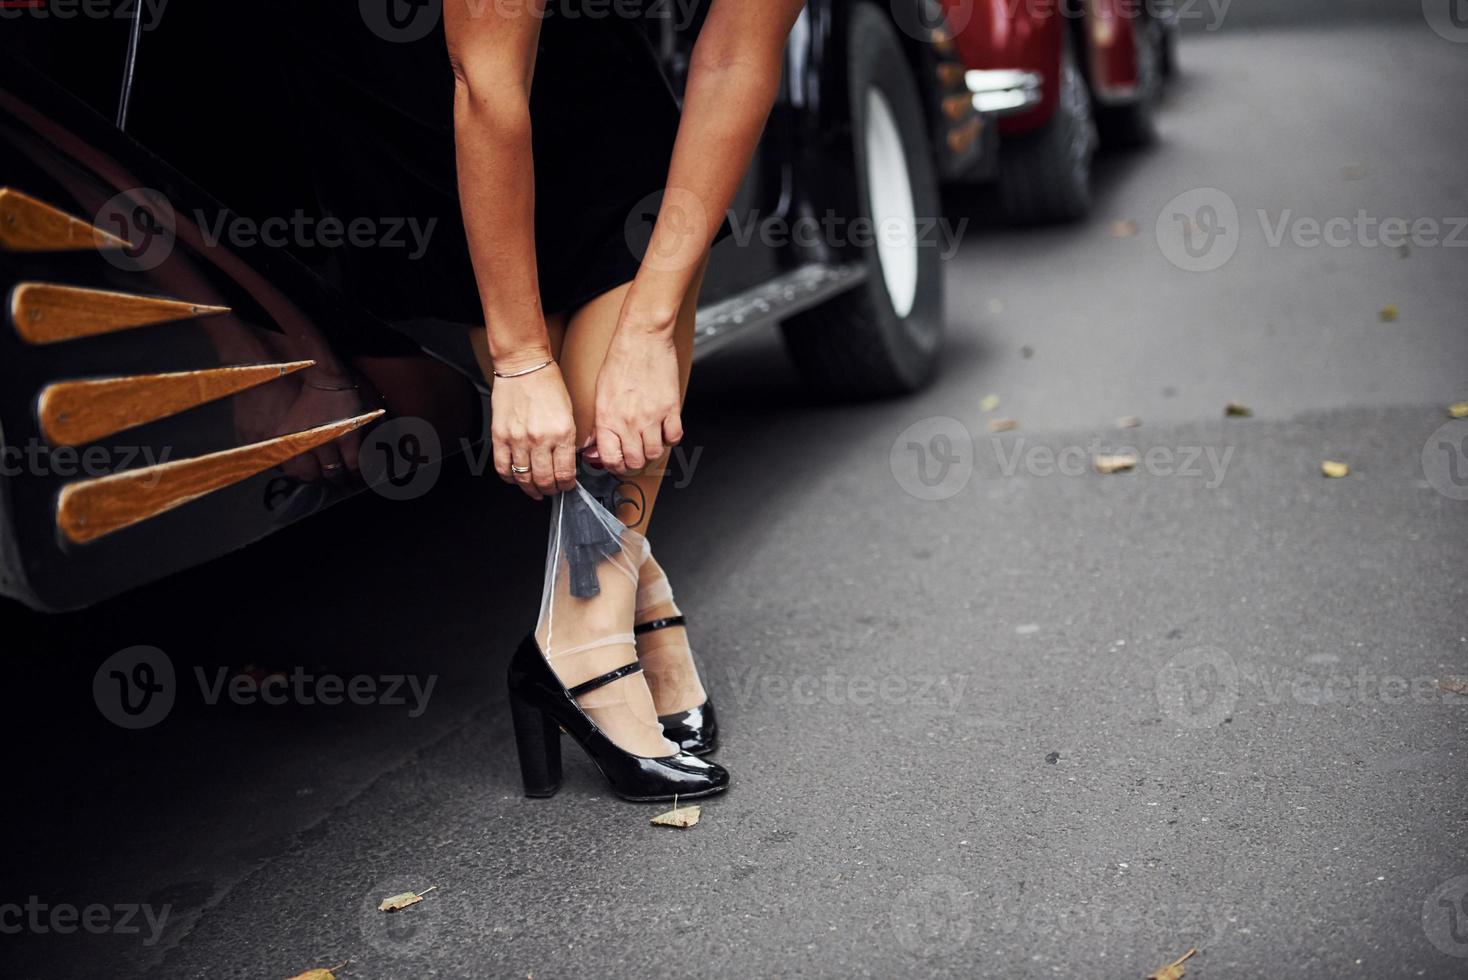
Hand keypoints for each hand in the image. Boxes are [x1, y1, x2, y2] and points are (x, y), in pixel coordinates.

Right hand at [490, 355, 577, 498]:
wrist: (524, 366)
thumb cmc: (548, 384)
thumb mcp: (569, 414)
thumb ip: (568, 441)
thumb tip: (567, 463)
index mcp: (562, 433)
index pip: (566, 473)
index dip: (567, 485)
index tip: (567, 485)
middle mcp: (540, 439)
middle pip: (544, 480)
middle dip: (550, 490)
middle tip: (552, 490)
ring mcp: (518, 439)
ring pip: (523, 478)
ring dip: (531, 488)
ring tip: (535, 489)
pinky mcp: (500, 436)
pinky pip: (502, 467)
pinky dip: (509, 478)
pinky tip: (515, 478)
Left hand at [588, 317, 682, 474]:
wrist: (642, 338)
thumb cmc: (620, 360)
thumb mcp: (600, 394)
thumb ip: (598, 424)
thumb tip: (594, 446)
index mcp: (607, 418)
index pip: (611, 460)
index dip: (614, 466)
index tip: (617, 463)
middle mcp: (628, 421)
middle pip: (635, 462)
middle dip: (634, 464)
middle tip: (634, 456)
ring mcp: (651, 416)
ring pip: (655, 453)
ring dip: (652, 452)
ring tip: (649, 443)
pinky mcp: (670, 408)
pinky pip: (674, 437)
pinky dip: (670, 438)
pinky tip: (664, 430)